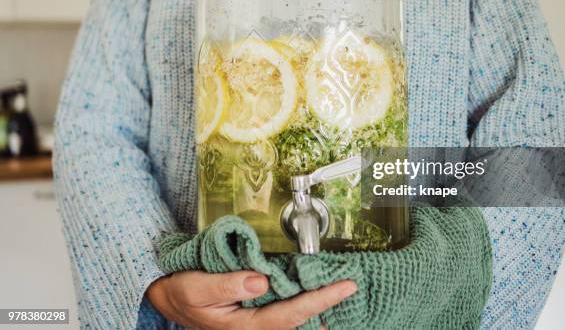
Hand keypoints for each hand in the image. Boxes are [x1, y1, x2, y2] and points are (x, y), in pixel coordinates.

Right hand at [146, 270, 356, 329]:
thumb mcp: (197, 287)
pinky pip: (288, 313)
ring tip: (345, 290)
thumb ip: (228, 284)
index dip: (321, 301)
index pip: (291, 315)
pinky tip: (320, 295)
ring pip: (297, 321)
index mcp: (244, 326)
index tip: (346, 286)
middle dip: (329, 308)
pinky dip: (307, 306)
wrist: (169, 298)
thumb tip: (263, 281)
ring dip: (321, 308)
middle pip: (301, 323)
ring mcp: (257, 325)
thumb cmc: (182, 291)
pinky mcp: (257, 316)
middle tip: (354, 287)